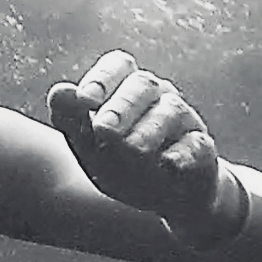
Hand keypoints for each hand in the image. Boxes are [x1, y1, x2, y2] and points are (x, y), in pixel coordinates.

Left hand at [47, 50, 233, 230]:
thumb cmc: (121, 162)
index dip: (102, 78)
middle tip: (103, 129)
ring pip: (171, 110)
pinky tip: (167, 164)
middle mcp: (157, 98)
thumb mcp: (89, 145)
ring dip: (148, 130)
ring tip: (132, 150)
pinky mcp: (202, 149)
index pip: (118, 65)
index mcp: (126, 91)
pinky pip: (197, 144)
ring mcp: (184, 121)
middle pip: (144, 84)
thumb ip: (71, 120)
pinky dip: (182, 154)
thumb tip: (59, 91)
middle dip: (121, 105)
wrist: (165, 196)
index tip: (84, 100)